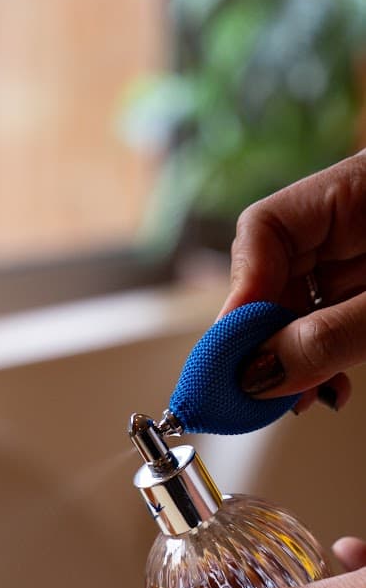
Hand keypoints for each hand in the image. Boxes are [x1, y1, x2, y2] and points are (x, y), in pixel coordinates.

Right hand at [220, 152, 365, 414]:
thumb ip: (332, 337)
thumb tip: (260, 375)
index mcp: (356, 186)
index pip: (264, 229)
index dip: (241, 294)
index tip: (234, 353)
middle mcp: (349, 216)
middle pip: (273, 273)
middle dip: (263, 338)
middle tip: (255, 392)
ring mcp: (361, 251)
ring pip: (297, 304)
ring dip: (290, 358)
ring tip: (293, 401)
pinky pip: (329, 320)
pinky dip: (321, 357)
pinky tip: (322, 388)